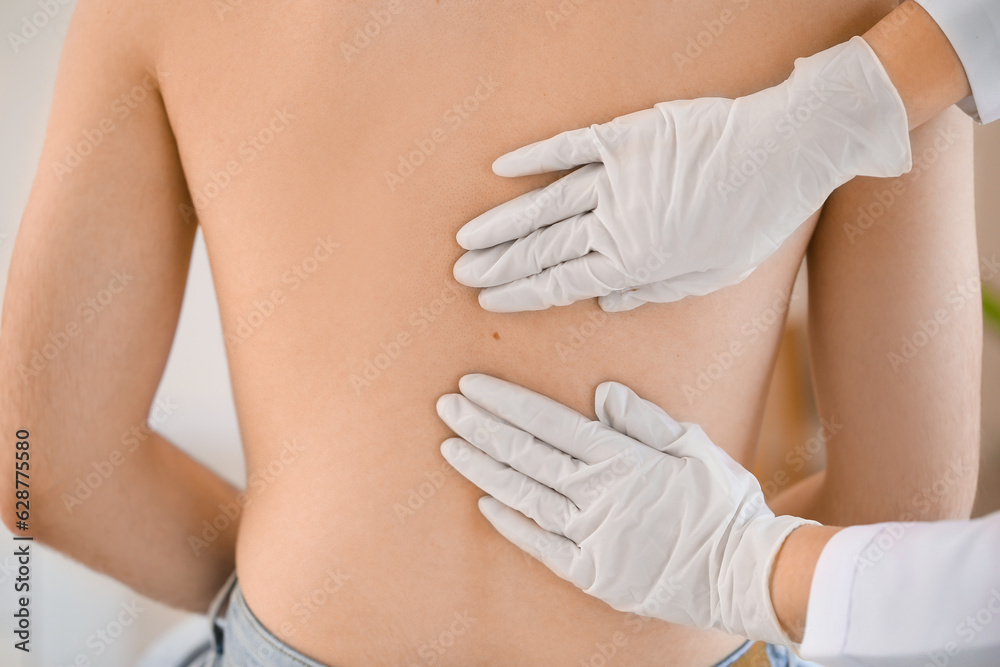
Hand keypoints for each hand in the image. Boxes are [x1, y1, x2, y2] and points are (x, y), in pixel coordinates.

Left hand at [436, 374, 816, 643]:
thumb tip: (602, 391)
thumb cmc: (722, 505)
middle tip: (447, 406)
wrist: (744, 573)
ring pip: (523, 495)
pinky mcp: (590, 571)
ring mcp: (590, 536)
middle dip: (481, 427)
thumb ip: (644, 419)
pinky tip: (483, 502)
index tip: (474, 385)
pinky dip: (509, 522)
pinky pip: (539, 544)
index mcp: (621, 460)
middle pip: (525, 454)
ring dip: (483, 468)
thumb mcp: (694, 448)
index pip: (549, 423)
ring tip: (451, 445)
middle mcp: (597, 495)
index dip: (507, 403)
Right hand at [454, 37, 909, 311]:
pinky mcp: (625, 136)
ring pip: (545, 205)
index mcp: (635, 262)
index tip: (488, 298)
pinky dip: (535, 158)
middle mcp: (615, 223)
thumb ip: (652, 290)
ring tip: (467, 237)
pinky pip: (569, 148)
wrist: (784, 152)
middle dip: (497, 265)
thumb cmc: (753, 222)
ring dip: (502, 223)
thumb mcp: (710, 275)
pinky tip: (503, 170)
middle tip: (461, 273)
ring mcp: (617, 177)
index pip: (561, 283)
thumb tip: (604, 303)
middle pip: (542, 248)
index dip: (520, 293)